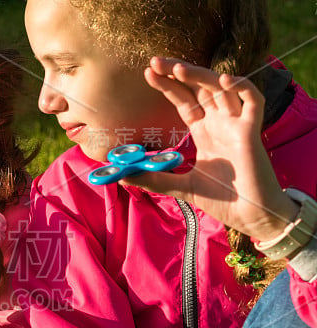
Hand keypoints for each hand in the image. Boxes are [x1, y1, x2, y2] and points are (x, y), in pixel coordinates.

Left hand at [128, 57, 297, 241]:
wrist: (249, 216)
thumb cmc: (222, 200)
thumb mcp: (180, 187)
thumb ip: (154, 179)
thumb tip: (123, 175)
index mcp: (204, 131)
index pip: (184, 100)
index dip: (168, 86)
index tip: (147, 73)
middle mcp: (220, 122)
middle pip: (199, 87)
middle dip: (178, 71)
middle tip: (155, 61)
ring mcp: (236, 125)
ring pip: (222, 88)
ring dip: (201, 75)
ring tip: (177, 68)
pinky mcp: (252, 132)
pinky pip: (253, 101)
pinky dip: (241, 87)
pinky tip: (224, 80)